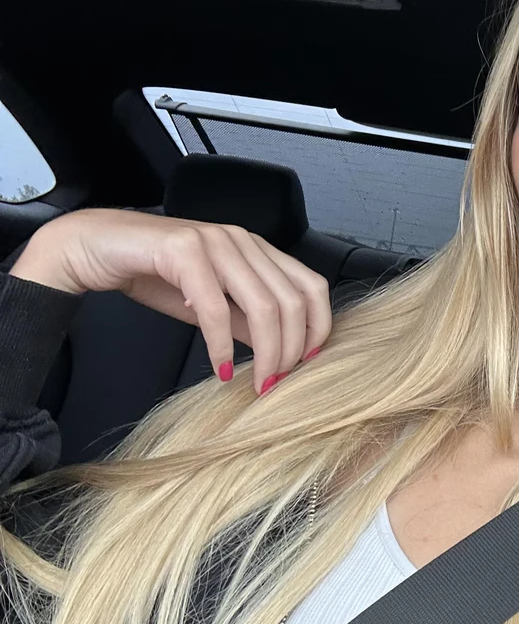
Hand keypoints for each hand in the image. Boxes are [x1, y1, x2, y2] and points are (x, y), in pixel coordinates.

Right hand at [9, 209, 332, 394]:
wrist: (96, 248)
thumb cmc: (154, 274)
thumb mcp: (212, 305)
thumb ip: (247, 321)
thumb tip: (281, 350)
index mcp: (256, 248)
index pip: (311, 286)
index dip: (318, 327)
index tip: (308, 364)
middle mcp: (242, 240)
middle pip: (292, 301)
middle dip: (291, 350)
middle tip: (275, 383)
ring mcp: (215, 241)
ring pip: (262, 304)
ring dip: (265, 352)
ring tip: (258, 382)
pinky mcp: (183, 250)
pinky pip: (214, 307)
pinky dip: (221, 343)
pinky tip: (219, 366)